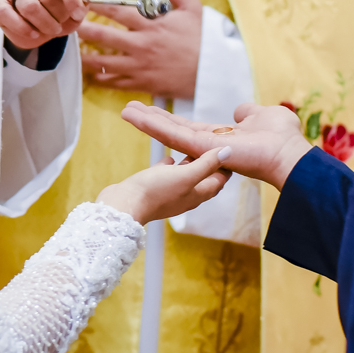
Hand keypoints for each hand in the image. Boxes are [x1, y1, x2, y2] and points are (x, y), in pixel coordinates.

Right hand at [0, 0, 87, 50]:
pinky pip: (9, 16)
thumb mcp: (72, 7)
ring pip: (30, 6)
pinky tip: (34, 33)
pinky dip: (25, 29)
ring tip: (51, 29)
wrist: (34, 27)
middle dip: (60, 15)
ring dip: (45, 24)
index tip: (78, 14)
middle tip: (62, 23)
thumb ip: (80, 1)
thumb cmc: (56, 11)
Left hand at [79, 0, 201, 98]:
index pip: (118, 12)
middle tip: (68, 25)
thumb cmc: (205, 38)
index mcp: (152, 25)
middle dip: (84, 30)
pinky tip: (94, 75)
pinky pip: (117, 82)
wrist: (215, 71)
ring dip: (88, 57)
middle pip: (104, 36)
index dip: (98, 5)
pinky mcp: (144, 83)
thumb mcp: (191, 6)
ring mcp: (141, 66)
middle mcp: (142, 45)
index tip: (83, 0)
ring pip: (106, 62)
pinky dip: (104, 79)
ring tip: (76, 53)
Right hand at [97, 147, 232, 225]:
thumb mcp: (186, 175)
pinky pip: (167, 176)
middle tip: (213, 147)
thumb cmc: (156, 191)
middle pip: (204, 179)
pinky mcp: (154, 190)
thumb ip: (207, 164)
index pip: (219, 180)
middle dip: (210, 164)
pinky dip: (171, 166)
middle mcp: (186, 196)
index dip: (225, 166)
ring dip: (190, 164)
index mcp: (198, 194)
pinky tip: (169, 157)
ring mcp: (169, 194)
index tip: (228, 150)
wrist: (124, 204)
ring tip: (193, 149)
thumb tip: (228, 152)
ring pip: (185, 177)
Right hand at [120, 102, 313, 190]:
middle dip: (152, 119)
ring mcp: (201, 150)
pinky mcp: (199, 148)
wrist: (287, 154)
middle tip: (131, 109)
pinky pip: (171, 134)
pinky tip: (136, 115)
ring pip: (168, 133)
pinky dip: (152, 124)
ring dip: (146, 121)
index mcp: (219, 140)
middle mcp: (207, 147)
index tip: (153, 110)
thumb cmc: (281, 138)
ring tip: (126, 110)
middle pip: (173, 131)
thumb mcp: (262, 115)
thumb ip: (248, 113)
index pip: (188, 129)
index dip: (170, 119)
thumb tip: (240, 112)